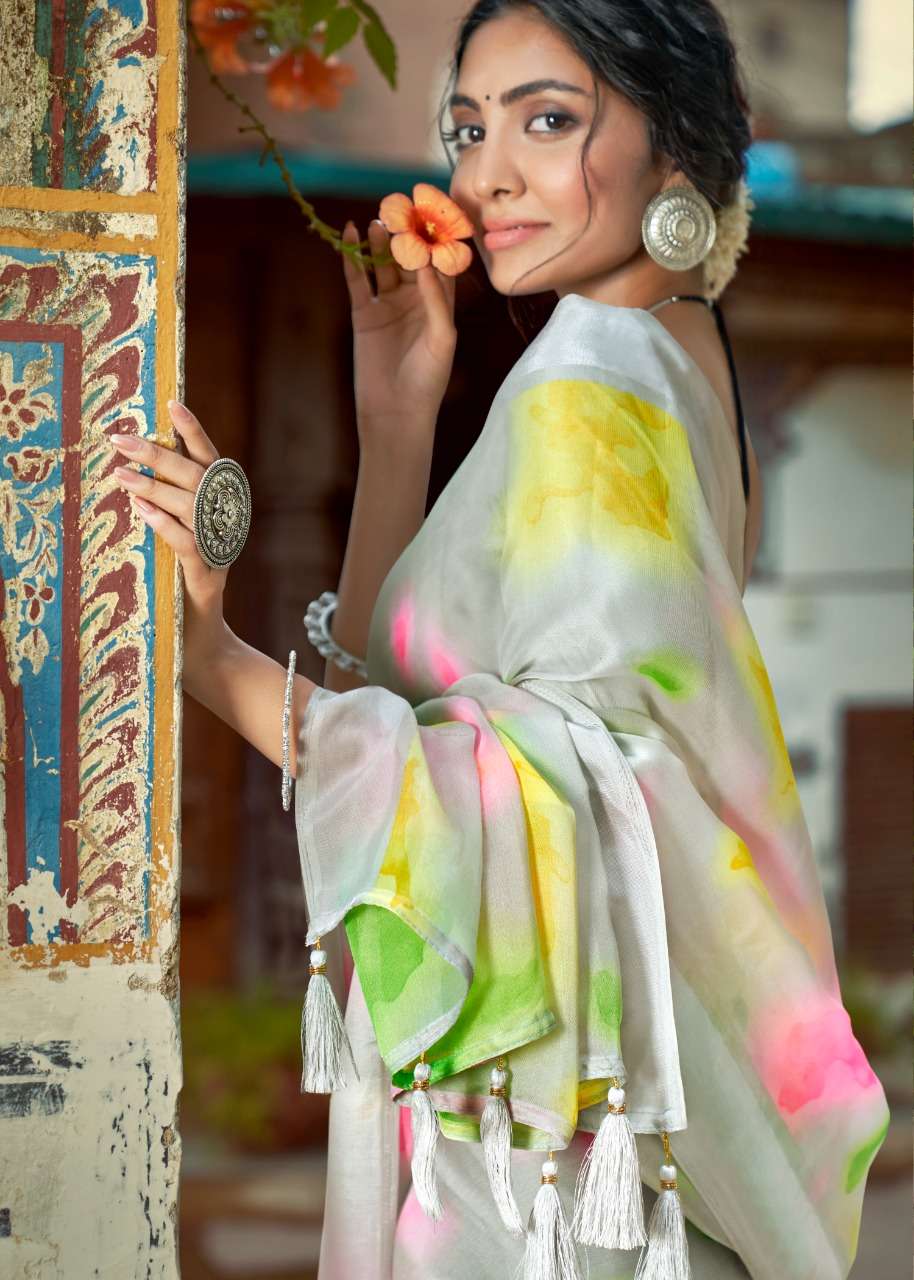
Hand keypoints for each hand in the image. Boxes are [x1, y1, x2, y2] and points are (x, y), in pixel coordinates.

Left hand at [111, 402, 227, 646]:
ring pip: (190, 508)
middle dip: (159, 455)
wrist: (199, 639)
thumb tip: (138, 460)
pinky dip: (164, 525)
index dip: (194, 432)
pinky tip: (141, 510)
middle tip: (122, 439)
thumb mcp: (180, 534)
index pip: (211, 461)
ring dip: (154, 487)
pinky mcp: (205, 578)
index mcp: (224, 507)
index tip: (171, 404)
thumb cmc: (182, 579)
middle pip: (197, 479)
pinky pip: (186, 545)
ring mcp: (218, 550)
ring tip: (120, 474)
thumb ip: (172, 502)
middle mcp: (227, 523)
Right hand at [342, 219, 457, 453]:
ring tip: (377, 220)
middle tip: (400, 207)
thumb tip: (427, 263)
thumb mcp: (442, 339)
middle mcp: (414, 300)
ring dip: (379, 243)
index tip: (433, 211)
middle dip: (405, 234)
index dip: (436, 239)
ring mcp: (387, 305)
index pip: (439, 263)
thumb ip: (436, 300)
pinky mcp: (363, 314)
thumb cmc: (428, 380)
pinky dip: (352, 258)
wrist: (396, 412)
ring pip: (382, 265)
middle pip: (408, 258)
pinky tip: (349, 234)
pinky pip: (357, 280)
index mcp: (439, 304)